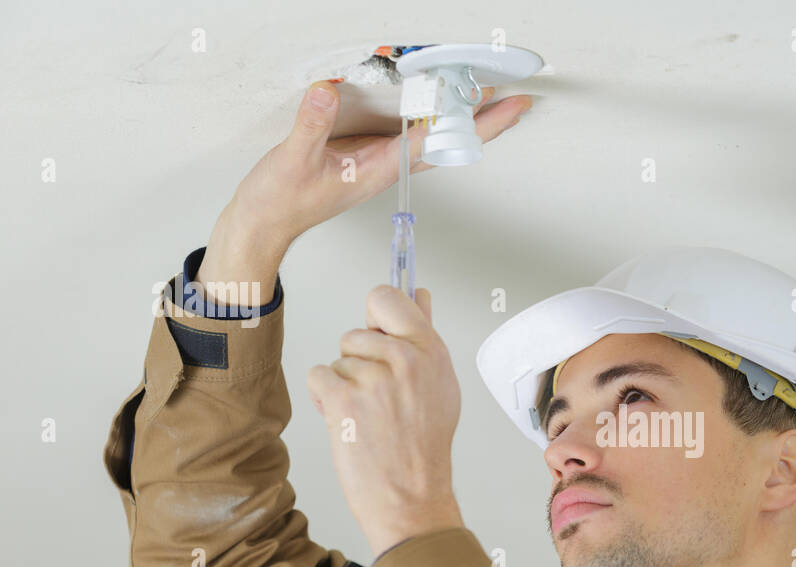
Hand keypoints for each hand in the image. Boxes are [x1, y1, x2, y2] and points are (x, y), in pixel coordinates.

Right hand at [196, 82, 532, 303]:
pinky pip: (408, 138)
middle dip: (481, 120)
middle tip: (515, 97)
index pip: (435, 140)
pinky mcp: (364, 160)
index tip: (499, 102)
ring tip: (490, 98)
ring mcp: (378, 165)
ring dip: (460, 120)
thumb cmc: (278, 202)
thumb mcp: (291, 160)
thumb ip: (311, 126)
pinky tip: (439, 110)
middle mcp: (386, 168)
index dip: (469, 121)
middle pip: (446, 143)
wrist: (262, 227)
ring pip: (432, 141)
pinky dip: (429, 120)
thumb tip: (327, 92)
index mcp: (378, 170)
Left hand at [305, 285, 464, 556]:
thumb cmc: (423, 449)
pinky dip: (325, 400)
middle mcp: (406, 359)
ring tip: (369, 419)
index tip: (379, 335)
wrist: (412, 499)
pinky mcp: (344, 398)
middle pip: (355, 333)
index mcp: (432, 351)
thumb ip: (424, 337)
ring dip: (344, 387)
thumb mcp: (440, 387)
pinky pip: (318, 376)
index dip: (376, 318)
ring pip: (337, 360)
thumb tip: (419, 295)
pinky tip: (349, 423)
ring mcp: (375, 378)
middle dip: (359, 362)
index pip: (387, 297)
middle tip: (380, 400)